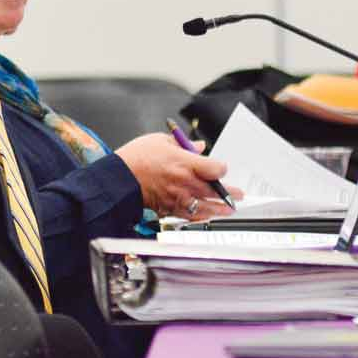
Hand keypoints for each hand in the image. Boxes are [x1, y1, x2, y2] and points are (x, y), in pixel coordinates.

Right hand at [115, 132, 243, 219]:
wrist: (119, 178)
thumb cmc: (137, 158)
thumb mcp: (160, 140)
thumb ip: (183, 144)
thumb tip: (198, 146)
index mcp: (185, 162)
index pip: (216, 168)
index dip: (222, 169)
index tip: (221, 168)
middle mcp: (185, 182)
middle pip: (215, 190)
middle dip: (230, 193)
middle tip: (238, 195)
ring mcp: (179, 197)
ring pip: (206, 207)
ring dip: (220, 209)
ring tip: (229, 210)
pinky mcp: (170, 208)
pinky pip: (190, 216)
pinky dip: (200, 217)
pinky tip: (206, 217)